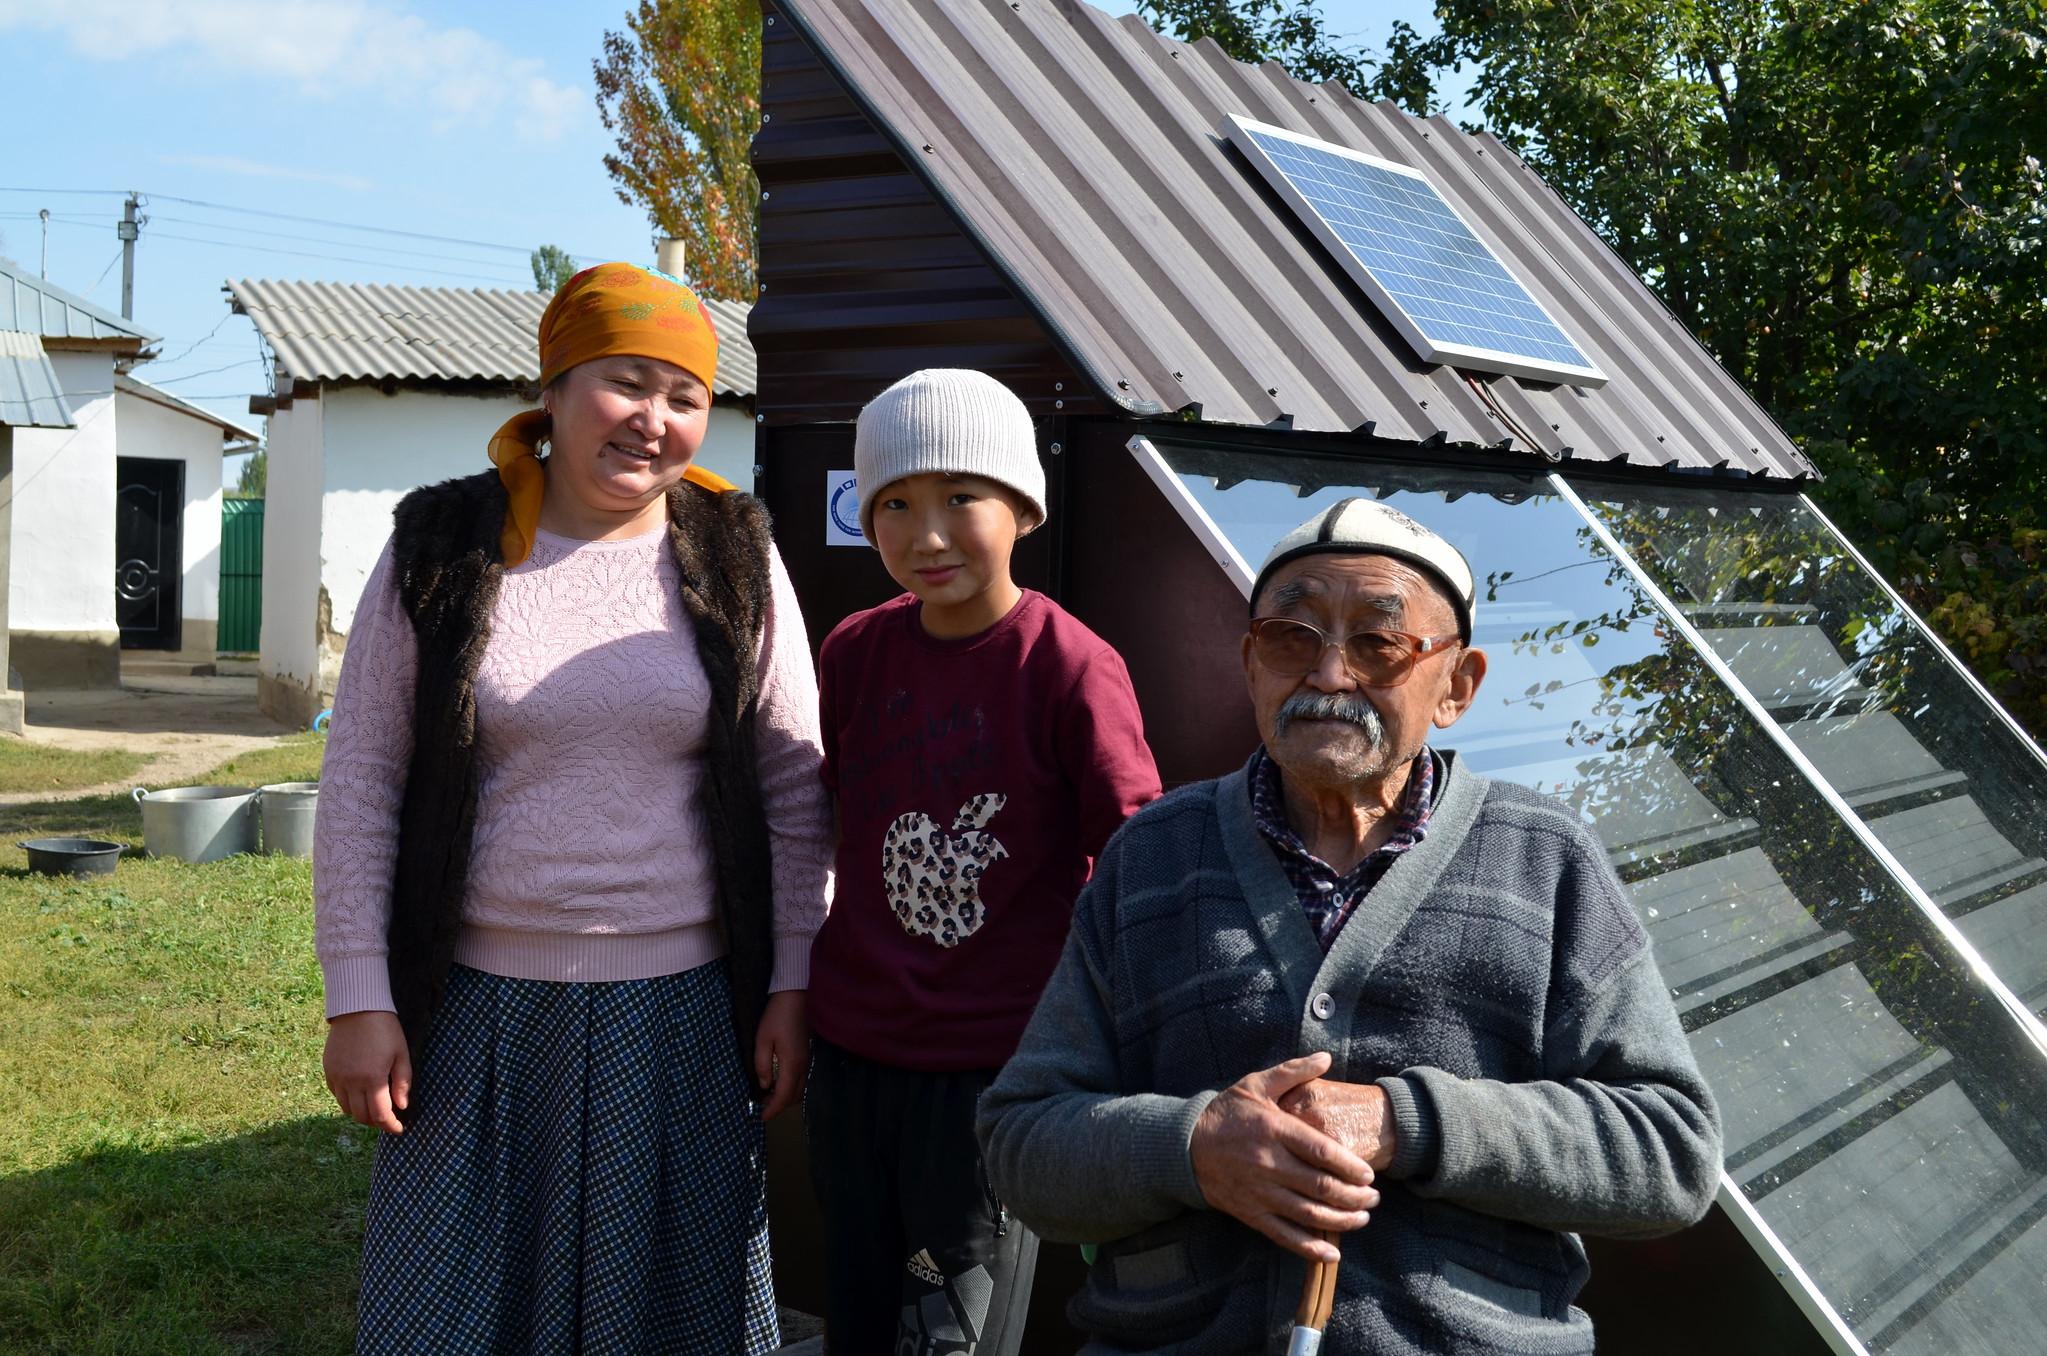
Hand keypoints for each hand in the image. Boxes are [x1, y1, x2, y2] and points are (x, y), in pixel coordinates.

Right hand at [324, 1010, 410, 1133]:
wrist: (358, 1008)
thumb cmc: (385, 1029)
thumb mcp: (402, 1053)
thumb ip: (402, 1082)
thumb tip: (402, 1106)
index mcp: (372, 1078)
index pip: (380, 1114)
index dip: (390, 1126)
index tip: (400, 1129)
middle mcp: (351, 1081)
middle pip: (361, 1116)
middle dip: (376, 1122)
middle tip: (389, 1120)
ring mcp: (337, 1077)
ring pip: (347, 1109)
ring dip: (361, 1114)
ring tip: (375, 1109)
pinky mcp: (328, 1071)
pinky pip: (337, 1095)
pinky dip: (348, 1101)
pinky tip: (360, 1096)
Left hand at [753, 990, 809, 1121]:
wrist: (795, 997)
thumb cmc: (776, 1017)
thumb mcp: (762, 1040)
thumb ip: (762, 1065)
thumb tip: (765, 1085)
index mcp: (792, 1064)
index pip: (784, 1095)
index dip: (773, 1109)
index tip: (761, 1118)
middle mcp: (803, 1066)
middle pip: (794, 1096)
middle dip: (779, 1106)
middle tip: (762, 1107)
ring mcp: (807, 1060)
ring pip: (799, 1088)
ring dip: (785, 1096)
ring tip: (768, 1096)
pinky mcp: (806, 1054)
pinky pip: (800, 1078)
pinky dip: (790, 1086)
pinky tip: (777, 1081)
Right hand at [1190, 1052, 1378, 1262]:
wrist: (1184, 1146)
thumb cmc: (1226, 1114)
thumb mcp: (1256, 1085)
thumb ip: (1293, 1072)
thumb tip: (1326, 1057)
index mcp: (1275, 1130)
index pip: (1322, 1152)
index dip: (1350, 1166)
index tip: (1369, 1174)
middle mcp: (1269, 1164)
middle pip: (1322, 1187)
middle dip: (1355, 1196)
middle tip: (1374, 1198)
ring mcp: (1260, 1192)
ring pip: (1309, 1214)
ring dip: (1342, 1220)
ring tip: (1362, 1217)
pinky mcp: (1251, 1213)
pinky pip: (1285, 1235)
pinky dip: (1311, 1248)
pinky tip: (1333, 1252)